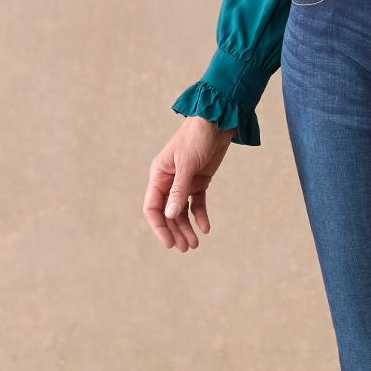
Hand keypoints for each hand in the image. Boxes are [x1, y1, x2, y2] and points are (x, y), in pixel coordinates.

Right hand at [144, 117, 232, 251]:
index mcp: (159, 175)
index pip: (152, 207)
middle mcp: (169, 180)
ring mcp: (184, 181)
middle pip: (168, 212)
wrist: (217, 121)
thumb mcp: (187, 164)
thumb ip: (179, 190)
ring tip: (195, 244)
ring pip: (182, 211)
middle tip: (187, 248)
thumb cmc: (197, 138)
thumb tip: (170, 215)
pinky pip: (197, 203)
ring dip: (187, 227)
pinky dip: (200, 215)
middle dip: (176, 231)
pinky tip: (206, 228)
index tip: (169, 243)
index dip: (159, 226)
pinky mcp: (199, 180)